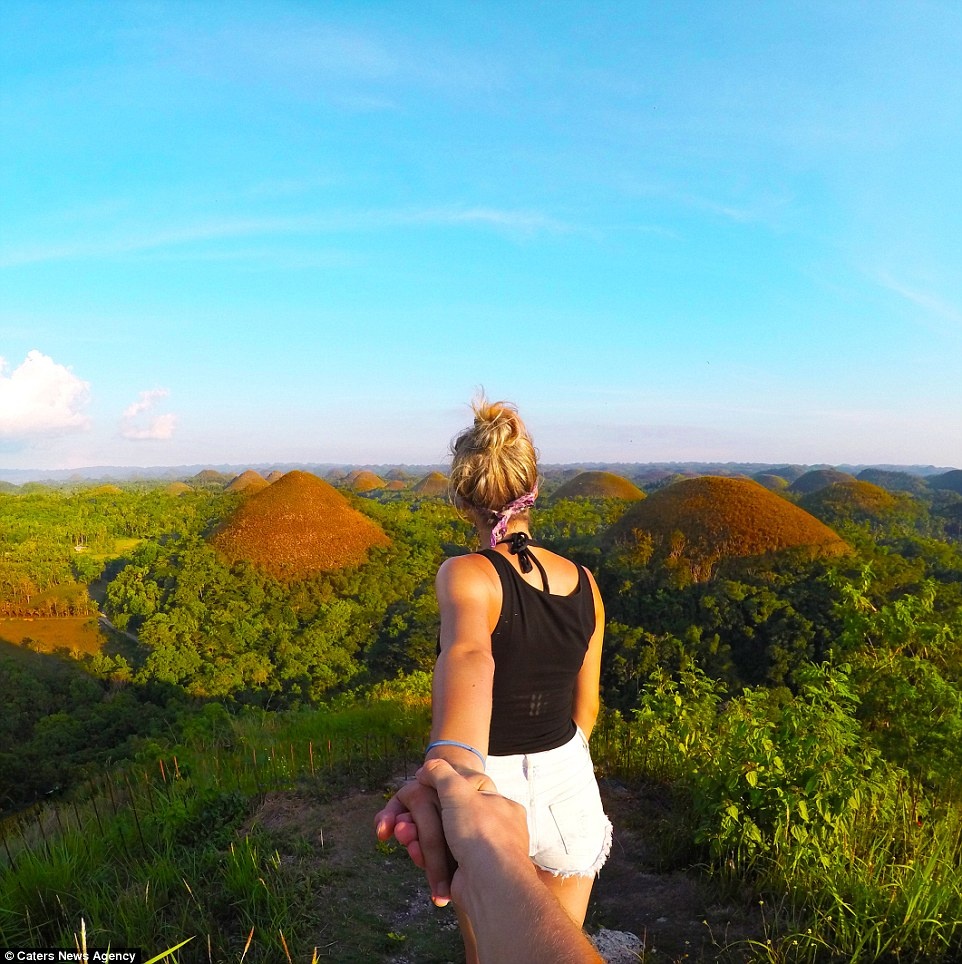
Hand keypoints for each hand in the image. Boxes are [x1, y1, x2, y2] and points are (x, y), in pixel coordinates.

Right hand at [412, 759, 529, 904]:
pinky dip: (425, 858)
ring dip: (418, 839)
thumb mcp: (460, 790)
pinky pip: (439, 861)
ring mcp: (478, 853)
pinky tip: (415, 853)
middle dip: (418, 821)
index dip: (433, 793)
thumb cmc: (480, 833)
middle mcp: (491, 828)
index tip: (414, 794)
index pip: (460, 792)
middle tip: (401, 825)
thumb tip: (427, 768)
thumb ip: (442, 773)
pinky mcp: (463, 874)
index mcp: (497, 804)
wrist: (490, 886)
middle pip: (445, 818)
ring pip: (439, 840)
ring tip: (404, 838)